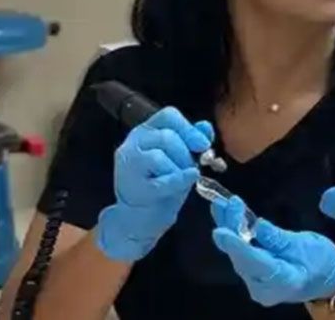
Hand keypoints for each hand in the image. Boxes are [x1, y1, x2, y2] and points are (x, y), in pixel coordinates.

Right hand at [95, 107, 211, 261]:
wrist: (140, 218)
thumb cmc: (161, 184)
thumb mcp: (180, 158)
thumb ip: (191, 140)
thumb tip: (205, 127)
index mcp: (145, 132)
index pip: (168, 115)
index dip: (188, 127)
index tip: (203, 144)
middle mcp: (132, 144)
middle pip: (167, 136)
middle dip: (187, 152)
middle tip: (192, 167)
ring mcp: (129, 166)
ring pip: (161, 155)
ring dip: (180, 167)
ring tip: (181, 178)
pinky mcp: (134, 188)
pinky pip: (163, 179)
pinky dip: (180, 179)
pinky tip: (189, 178)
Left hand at [211, 196, 334, 306]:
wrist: (327, 280)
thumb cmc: (322, 262)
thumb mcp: (306, 246)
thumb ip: (280, 239)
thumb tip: (259, 226)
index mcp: (281, 281)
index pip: (254, 262)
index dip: (237, 246)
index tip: (220, 231)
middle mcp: (261, 286)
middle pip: (241, 257)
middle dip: (232, 229)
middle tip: (230, 203)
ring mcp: (255, 281)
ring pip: (238, 254)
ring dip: (230, 229)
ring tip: (221, 205)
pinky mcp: (254, 272)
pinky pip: (241, 253)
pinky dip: (234, 234)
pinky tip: (226, 217)